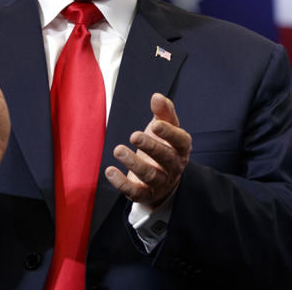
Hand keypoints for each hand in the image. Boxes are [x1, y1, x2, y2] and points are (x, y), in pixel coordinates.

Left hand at [105, 93, 191, 207]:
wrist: (162, 180)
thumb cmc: (163, 147)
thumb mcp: (165, 128)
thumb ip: (163, 112)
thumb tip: (157, 96)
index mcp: (181, 149)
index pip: (180, 141)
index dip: (169, 133)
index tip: (155, 124)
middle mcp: (173, 167)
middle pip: (165, 158)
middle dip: (150, 147)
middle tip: (134, 136)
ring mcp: (160, 182)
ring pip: (150, 175)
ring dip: (134, 163)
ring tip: (118, 149)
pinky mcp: (145, 194)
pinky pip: (135, 192)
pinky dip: (122, 183)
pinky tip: (110, 171)